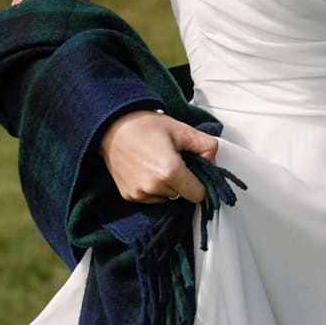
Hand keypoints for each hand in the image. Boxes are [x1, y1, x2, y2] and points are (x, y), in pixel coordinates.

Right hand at [99, 109, 218, 203]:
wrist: (113, 127)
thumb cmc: (146, 126)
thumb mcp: (183, 130)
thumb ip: (207, 146)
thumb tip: (212, 163)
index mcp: (170, 172)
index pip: (199, 194)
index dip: (202, 182)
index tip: (197, 170)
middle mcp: (153, 187)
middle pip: (183, 195)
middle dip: (184, 181)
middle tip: (176, 160)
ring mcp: (139, 194)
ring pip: (167, 197)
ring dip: (168, 185)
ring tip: (159, 163)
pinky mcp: (128, 196)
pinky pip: (151, 198)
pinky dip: (154, 188)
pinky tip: (148, 170)